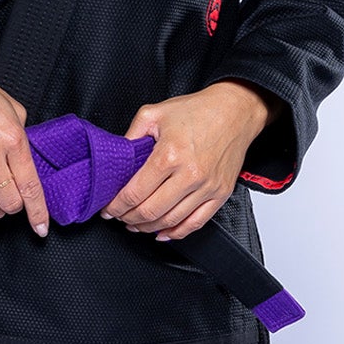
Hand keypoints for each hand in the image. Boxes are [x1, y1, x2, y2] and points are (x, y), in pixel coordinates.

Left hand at [101, 81, 280, 239]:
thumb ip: (132, 136)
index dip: (117, 206)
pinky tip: (163, 232)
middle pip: (150, 212)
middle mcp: (189, 175)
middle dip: (128, 218)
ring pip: (171, 221)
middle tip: (119, 216)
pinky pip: (196, 223)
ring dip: (148, 227)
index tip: (108, 209)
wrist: (235, 110)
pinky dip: (176, 232)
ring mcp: (207, 187)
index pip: (135, 193)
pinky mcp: (220, 194)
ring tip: (136, 223)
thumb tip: (118, 159)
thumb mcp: (154, 113)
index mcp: (169, 155)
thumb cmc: (198, 110)